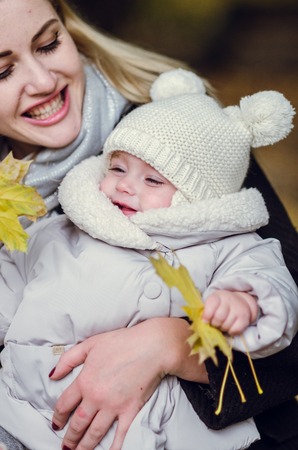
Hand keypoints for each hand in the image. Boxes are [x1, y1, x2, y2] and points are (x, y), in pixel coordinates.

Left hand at [50, 317, 206, 449]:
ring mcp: (113, 406)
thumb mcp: (91, 344)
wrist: (151, 346)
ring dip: (84, 446)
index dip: (58, 416)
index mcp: (84, 380)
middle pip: (77, 423)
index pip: (64, 404)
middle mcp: (95, 397)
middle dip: (70, 437)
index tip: (56, 423)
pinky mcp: (130, 411)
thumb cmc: (122, 342)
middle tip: (66, 446)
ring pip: (94, 433)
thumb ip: (69, 359)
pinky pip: (119, 435)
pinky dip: (113, 447)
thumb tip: (53, 375)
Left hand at [202, 290, 257, 335]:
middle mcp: (229, 301)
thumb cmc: (220, 306)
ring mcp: (238, 309)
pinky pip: (235, 330)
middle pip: (219, 317)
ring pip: (226, 325)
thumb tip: (200, 323)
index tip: (205, 321)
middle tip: (214, 324)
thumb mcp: (212, 304)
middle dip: (214, 324)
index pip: (212, 305)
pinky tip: (229, 327)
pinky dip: (231, 332)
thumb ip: (205, 312)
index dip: (207, 315)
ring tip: (222, 324)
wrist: (239, 302)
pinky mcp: (244, 318)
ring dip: (222, 328)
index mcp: (217, 296)